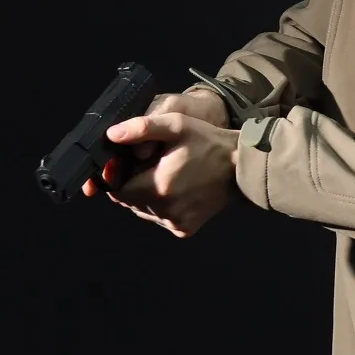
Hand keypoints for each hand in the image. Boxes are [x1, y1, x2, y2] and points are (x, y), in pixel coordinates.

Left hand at [85, 112, 241, 237]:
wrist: (242, 166)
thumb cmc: (209, 143)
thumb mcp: (177, 125)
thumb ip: (142, 128)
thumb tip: (112, 135)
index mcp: (157, 187)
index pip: (116, 189)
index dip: (118, 176)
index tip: (132, 163)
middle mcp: (164, 210)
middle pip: (129, 201)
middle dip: (133, 184)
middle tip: (153, 166)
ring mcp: (175, 223)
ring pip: (143, 211)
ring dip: (146, 196)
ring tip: (167, 176)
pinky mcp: (184, 229)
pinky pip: (161, 218)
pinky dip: (162, 206)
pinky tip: (177, 190)